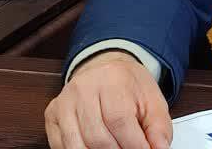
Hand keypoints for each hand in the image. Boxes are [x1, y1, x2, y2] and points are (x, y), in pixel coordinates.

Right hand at [45, 50, 171, 148]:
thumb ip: (159, 127)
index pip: (119, 121)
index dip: (133, 145)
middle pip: (97, 137)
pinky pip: (61, 145)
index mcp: (112, 80)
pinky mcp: (52, 114)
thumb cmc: (128, 86)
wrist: (105, 70)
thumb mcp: (152, 100)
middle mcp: (83, 89)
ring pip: (77, 145)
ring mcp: (64, 102)